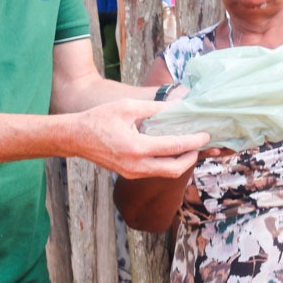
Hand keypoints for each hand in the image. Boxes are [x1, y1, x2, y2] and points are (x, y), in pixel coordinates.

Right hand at [75, 98, 207, 179]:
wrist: (76, 137)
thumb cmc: (99, 118)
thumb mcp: (127, 107)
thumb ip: (154, 108)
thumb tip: (177, 107)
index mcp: (136, 148)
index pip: (173, 147)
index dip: (193, 141)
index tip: (205, 134)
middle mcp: (136, 166)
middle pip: (174, 169)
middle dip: (191, 157)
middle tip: (199, 143)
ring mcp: (132, 173)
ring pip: (165, 173)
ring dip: (180, 162)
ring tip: (189, 146)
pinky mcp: (129, 175)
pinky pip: (155, 172)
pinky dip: (167, 163)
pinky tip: (171, 151)